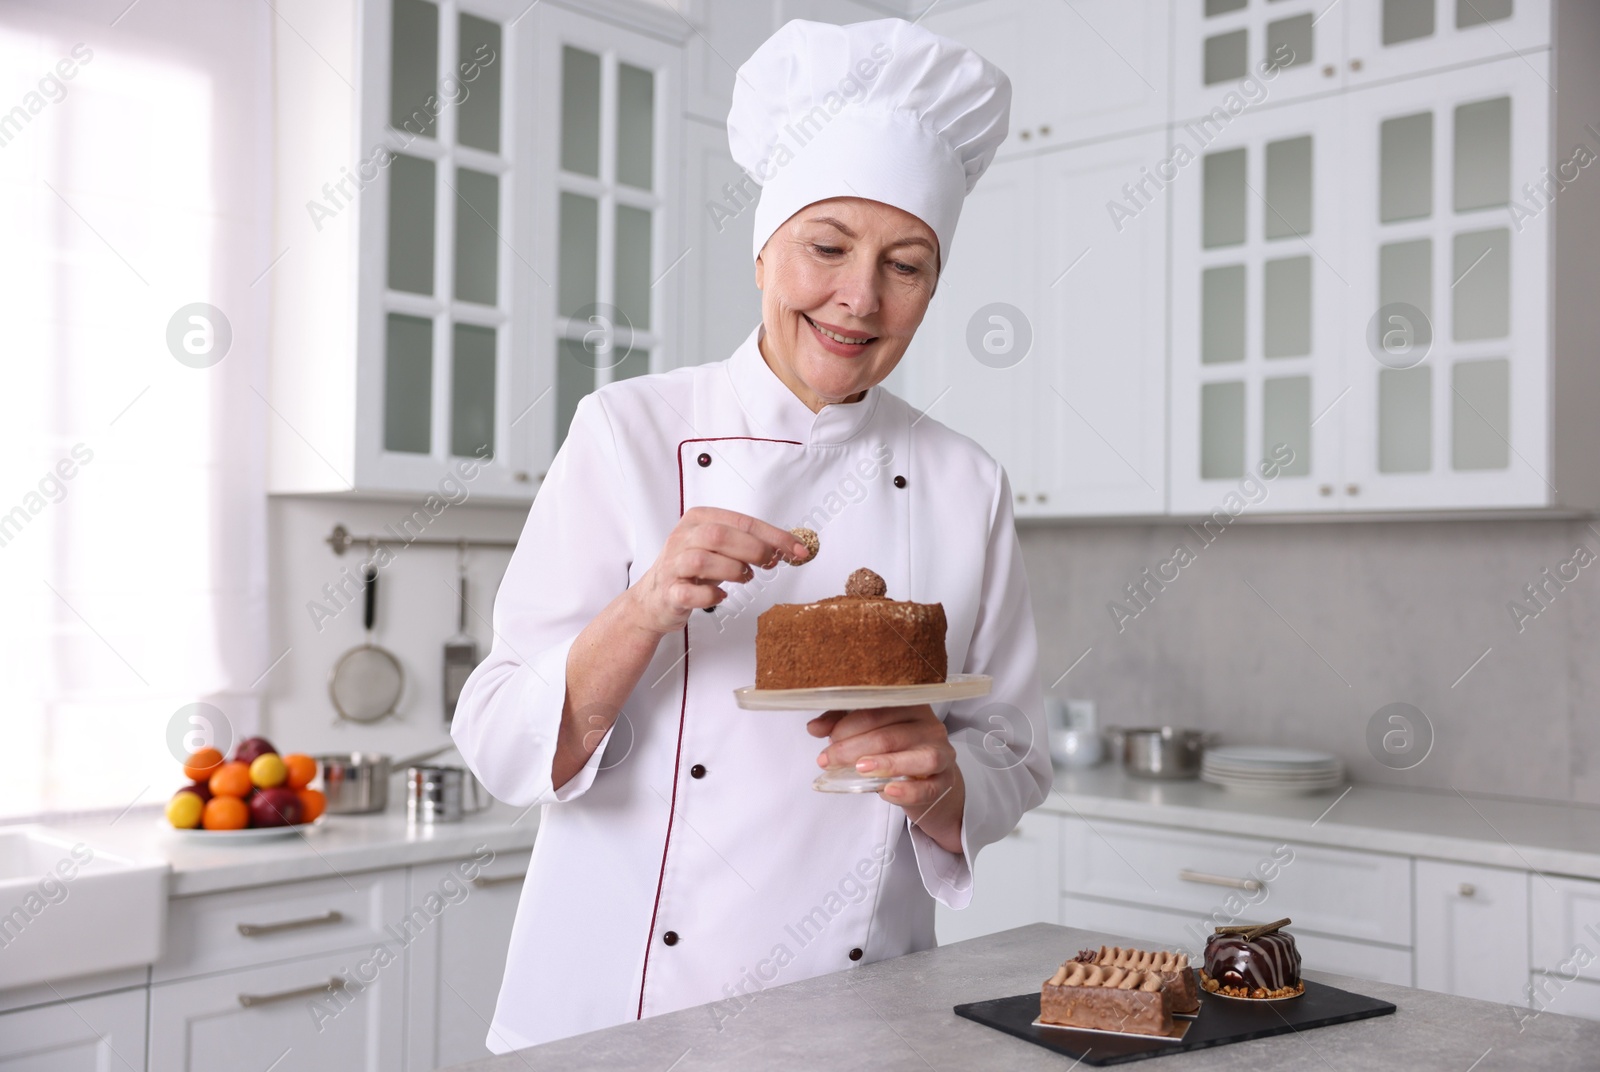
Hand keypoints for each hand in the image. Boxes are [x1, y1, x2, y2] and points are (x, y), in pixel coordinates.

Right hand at [627, 507, 808, 635]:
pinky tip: (721, 596)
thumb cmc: (691, 570)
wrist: (653, 598)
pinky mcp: (668, 592)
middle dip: (754, 549)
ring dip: (733, 570)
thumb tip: (786, 548)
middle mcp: (682, 538)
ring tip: (745, 577)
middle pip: (719, 536)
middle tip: (770, 563)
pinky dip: (710, 595)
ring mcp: (673, 565)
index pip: (741, 521)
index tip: (798, 549)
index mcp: (698, 520)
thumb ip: (747, 543)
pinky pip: (689, 593)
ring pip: (702, 560)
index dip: (774, 535)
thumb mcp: (718, 548)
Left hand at [807, 705, 965, 853]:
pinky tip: (887, 792)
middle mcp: (929, 726)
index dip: (848, 723)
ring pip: (918, 757)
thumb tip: (814, 727)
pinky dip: (908, 791)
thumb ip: (842, 725)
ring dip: (887, 763)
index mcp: (910, 705)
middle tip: (829, 759)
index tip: (827, 738)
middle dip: (854, 747)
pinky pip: (928, 787)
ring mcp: (941, 754)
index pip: (878, 709)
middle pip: (891, 734)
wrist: (930, 780)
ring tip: (860, 769)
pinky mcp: (945, 782)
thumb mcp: (869, 734)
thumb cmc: (898, 751)